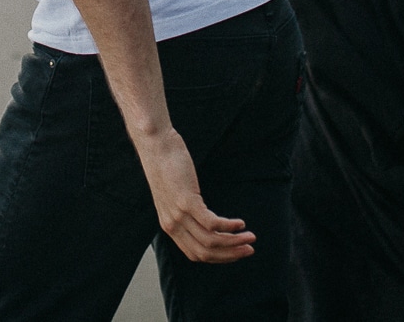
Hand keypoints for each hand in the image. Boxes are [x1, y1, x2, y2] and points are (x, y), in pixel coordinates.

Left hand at [136, 126, 255, 262]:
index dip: (219, 258)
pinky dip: (228, 226)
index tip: (236, 253)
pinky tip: (240, 223)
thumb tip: (205, 220)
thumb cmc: (166, 166)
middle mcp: (172, 225)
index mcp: (169, 226)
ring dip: (234, 242)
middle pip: (205, 253)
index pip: (196, 254)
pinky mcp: (186, 201)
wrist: (154, 145)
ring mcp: (179, 214)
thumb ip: (185, 211)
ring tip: (249, 237)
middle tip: (249, 250)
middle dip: (230, 254)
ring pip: (210, 241)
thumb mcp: (173, 196)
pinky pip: (211, 223)